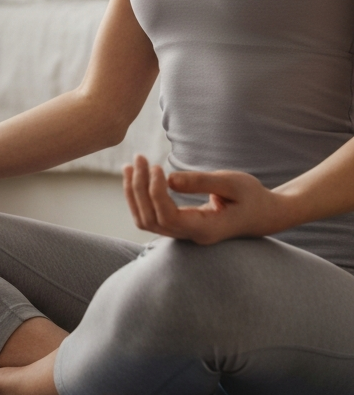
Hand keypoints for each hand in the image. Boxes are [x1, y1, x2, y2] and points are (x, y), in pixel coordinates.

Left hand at [122, 154, 288, 244]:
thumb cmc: (252, 196)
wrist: (264, 214)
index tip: (155, 166)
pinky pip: (151, 217)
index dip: (154, 192)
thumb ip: (201, 182)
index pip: (167, 216)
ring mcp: (183, 234)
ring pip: (146, 221)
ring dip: (134, 193)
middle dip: (139, 188)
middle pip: (151, 219)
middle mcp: (191, 236)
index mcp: (206, 229)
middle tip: (139, 158)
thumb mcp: (232, 183)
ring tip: (130, 166)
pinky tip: (136, 176)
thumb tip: (169, 180)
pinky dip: (139, 197)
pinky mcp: (179, 226)